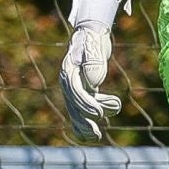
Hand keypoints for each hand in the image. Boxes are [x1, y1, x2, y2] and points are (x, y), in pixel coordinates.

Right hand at [59, 24, 120, 141]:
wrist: (90, 32)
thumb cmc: (93, 38)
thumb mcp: (95, 46)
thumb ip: (94, 63)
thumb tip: (93, 82)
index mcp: (69, 69)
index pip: (75, 90)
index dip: (86, 104)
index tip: (100, 114)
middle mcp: (68, 80)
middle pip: (72, 104)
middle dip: (83, 120)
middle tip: (96, 134)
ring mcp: (73, 87)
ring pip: (76, 111)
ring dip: (85, 125)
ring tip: (97, 136)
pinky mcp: (81, 90)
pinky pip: (81, 109)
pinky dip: (86, 122)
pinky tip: (93, 135)